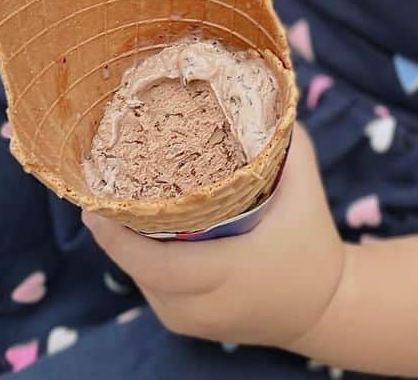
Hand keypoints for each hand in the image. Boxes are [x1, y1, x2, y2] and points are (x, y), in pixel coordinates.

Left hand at [83, 125, 346, 350]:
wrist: (324, 305)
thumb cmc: (312, 239)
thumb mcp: (303, 184)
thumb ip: (283, 141)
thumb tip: (256, 93)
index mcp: (229, 272)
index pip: (156, 265)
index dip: (117, 238)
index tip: (93, 204)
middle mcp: (204, 305)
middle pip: (139, 271)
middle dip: (113, 232)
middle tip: (97, 190)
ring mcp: (193, 321)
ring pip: (142, 282)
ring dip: (124, 246)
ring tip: (110, 203)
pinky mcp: (188, 324)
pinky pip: (153, 289)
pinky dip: (141, 260)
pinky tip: (133, 228)